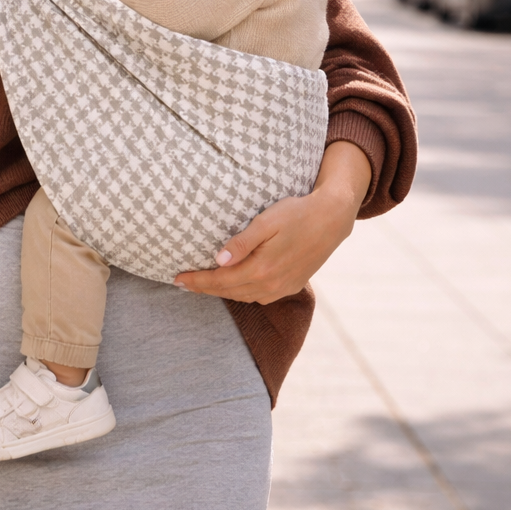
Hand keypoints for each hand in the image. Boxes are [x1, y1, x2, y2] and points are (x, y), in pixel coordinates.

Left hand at [174, 141, 371, 303]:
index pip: (220, 280)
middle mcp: (271, 285)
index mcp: (262, 269)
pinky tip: (232, 285)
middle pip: (228, 291)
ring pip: (242, 296)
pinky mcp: (290, 286)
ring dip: (221, 292)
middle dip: (203, 288)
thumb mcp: (267, 221)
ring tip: (202, 285)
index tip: (177, 278)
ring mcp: (282, 288)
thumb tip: (218, 261)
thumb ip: (242, 243)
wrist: (333, 219)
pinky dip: (240, 293)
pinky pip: (258, 296)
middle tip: (181, 283)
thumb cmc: (298, 213)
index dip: (197, 280)